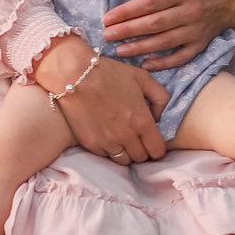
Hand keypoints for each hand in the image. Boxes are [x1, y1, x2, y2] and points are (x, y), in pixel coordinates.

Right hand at [31, 34, 169, 162]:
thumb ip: (160, 98)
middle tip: (137, 139)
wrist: (74, 74)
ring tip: (122, 139)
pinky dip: (108, 149)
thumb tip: (158, 118)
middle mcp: (126, 136)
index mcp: (142, 121)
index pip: (157, 150)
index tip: (153, 142)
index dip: (157, 148)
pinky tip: (106, 136)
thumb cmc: (109, 73)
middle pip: (141, 158)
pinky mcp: (91, 144)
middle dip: (142, 150)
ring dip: (126, 152)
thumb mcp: (142, 77)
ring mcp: (107, 142)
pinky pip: (105, 156)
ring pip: (123, 161)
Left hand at [102, 0, 234, 67]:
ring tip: (119, 50)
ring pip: (165, 42)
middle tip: (106, 35)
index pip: (151, 2)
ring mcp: (195, 31)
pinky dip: (164, 63)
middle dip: (128, 31)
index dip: (128, 11)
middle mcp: (190, 12)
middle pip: (155, 24)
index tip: (108, 17)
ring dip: (140, 48)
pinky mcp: (200, 44)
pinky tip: (145, 64)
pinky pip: (181, 57)